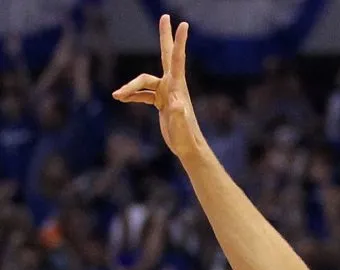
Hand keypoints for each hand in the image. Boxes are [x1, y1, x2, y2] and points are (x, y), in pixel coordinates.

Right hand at [112, 15, 201, 158]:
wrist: (188, 148)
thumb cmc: (186, 138)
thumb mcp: (180, 127)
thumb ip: (178, 115)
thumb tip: (174, 103)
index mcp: (177, 87)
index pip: (177, 60)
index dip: (179, 42)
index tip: (183, 24)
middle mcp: (172, 86)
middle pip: (166, 56)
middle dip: (165, 37)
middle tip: (165, 16)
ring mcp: (166, 92)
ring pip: (144, 81)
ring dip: (130, 87)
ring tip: (116, 96)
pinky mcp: (161, 101)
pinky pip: (143, 93)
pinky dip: (132, 95)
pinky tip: (120, 98)